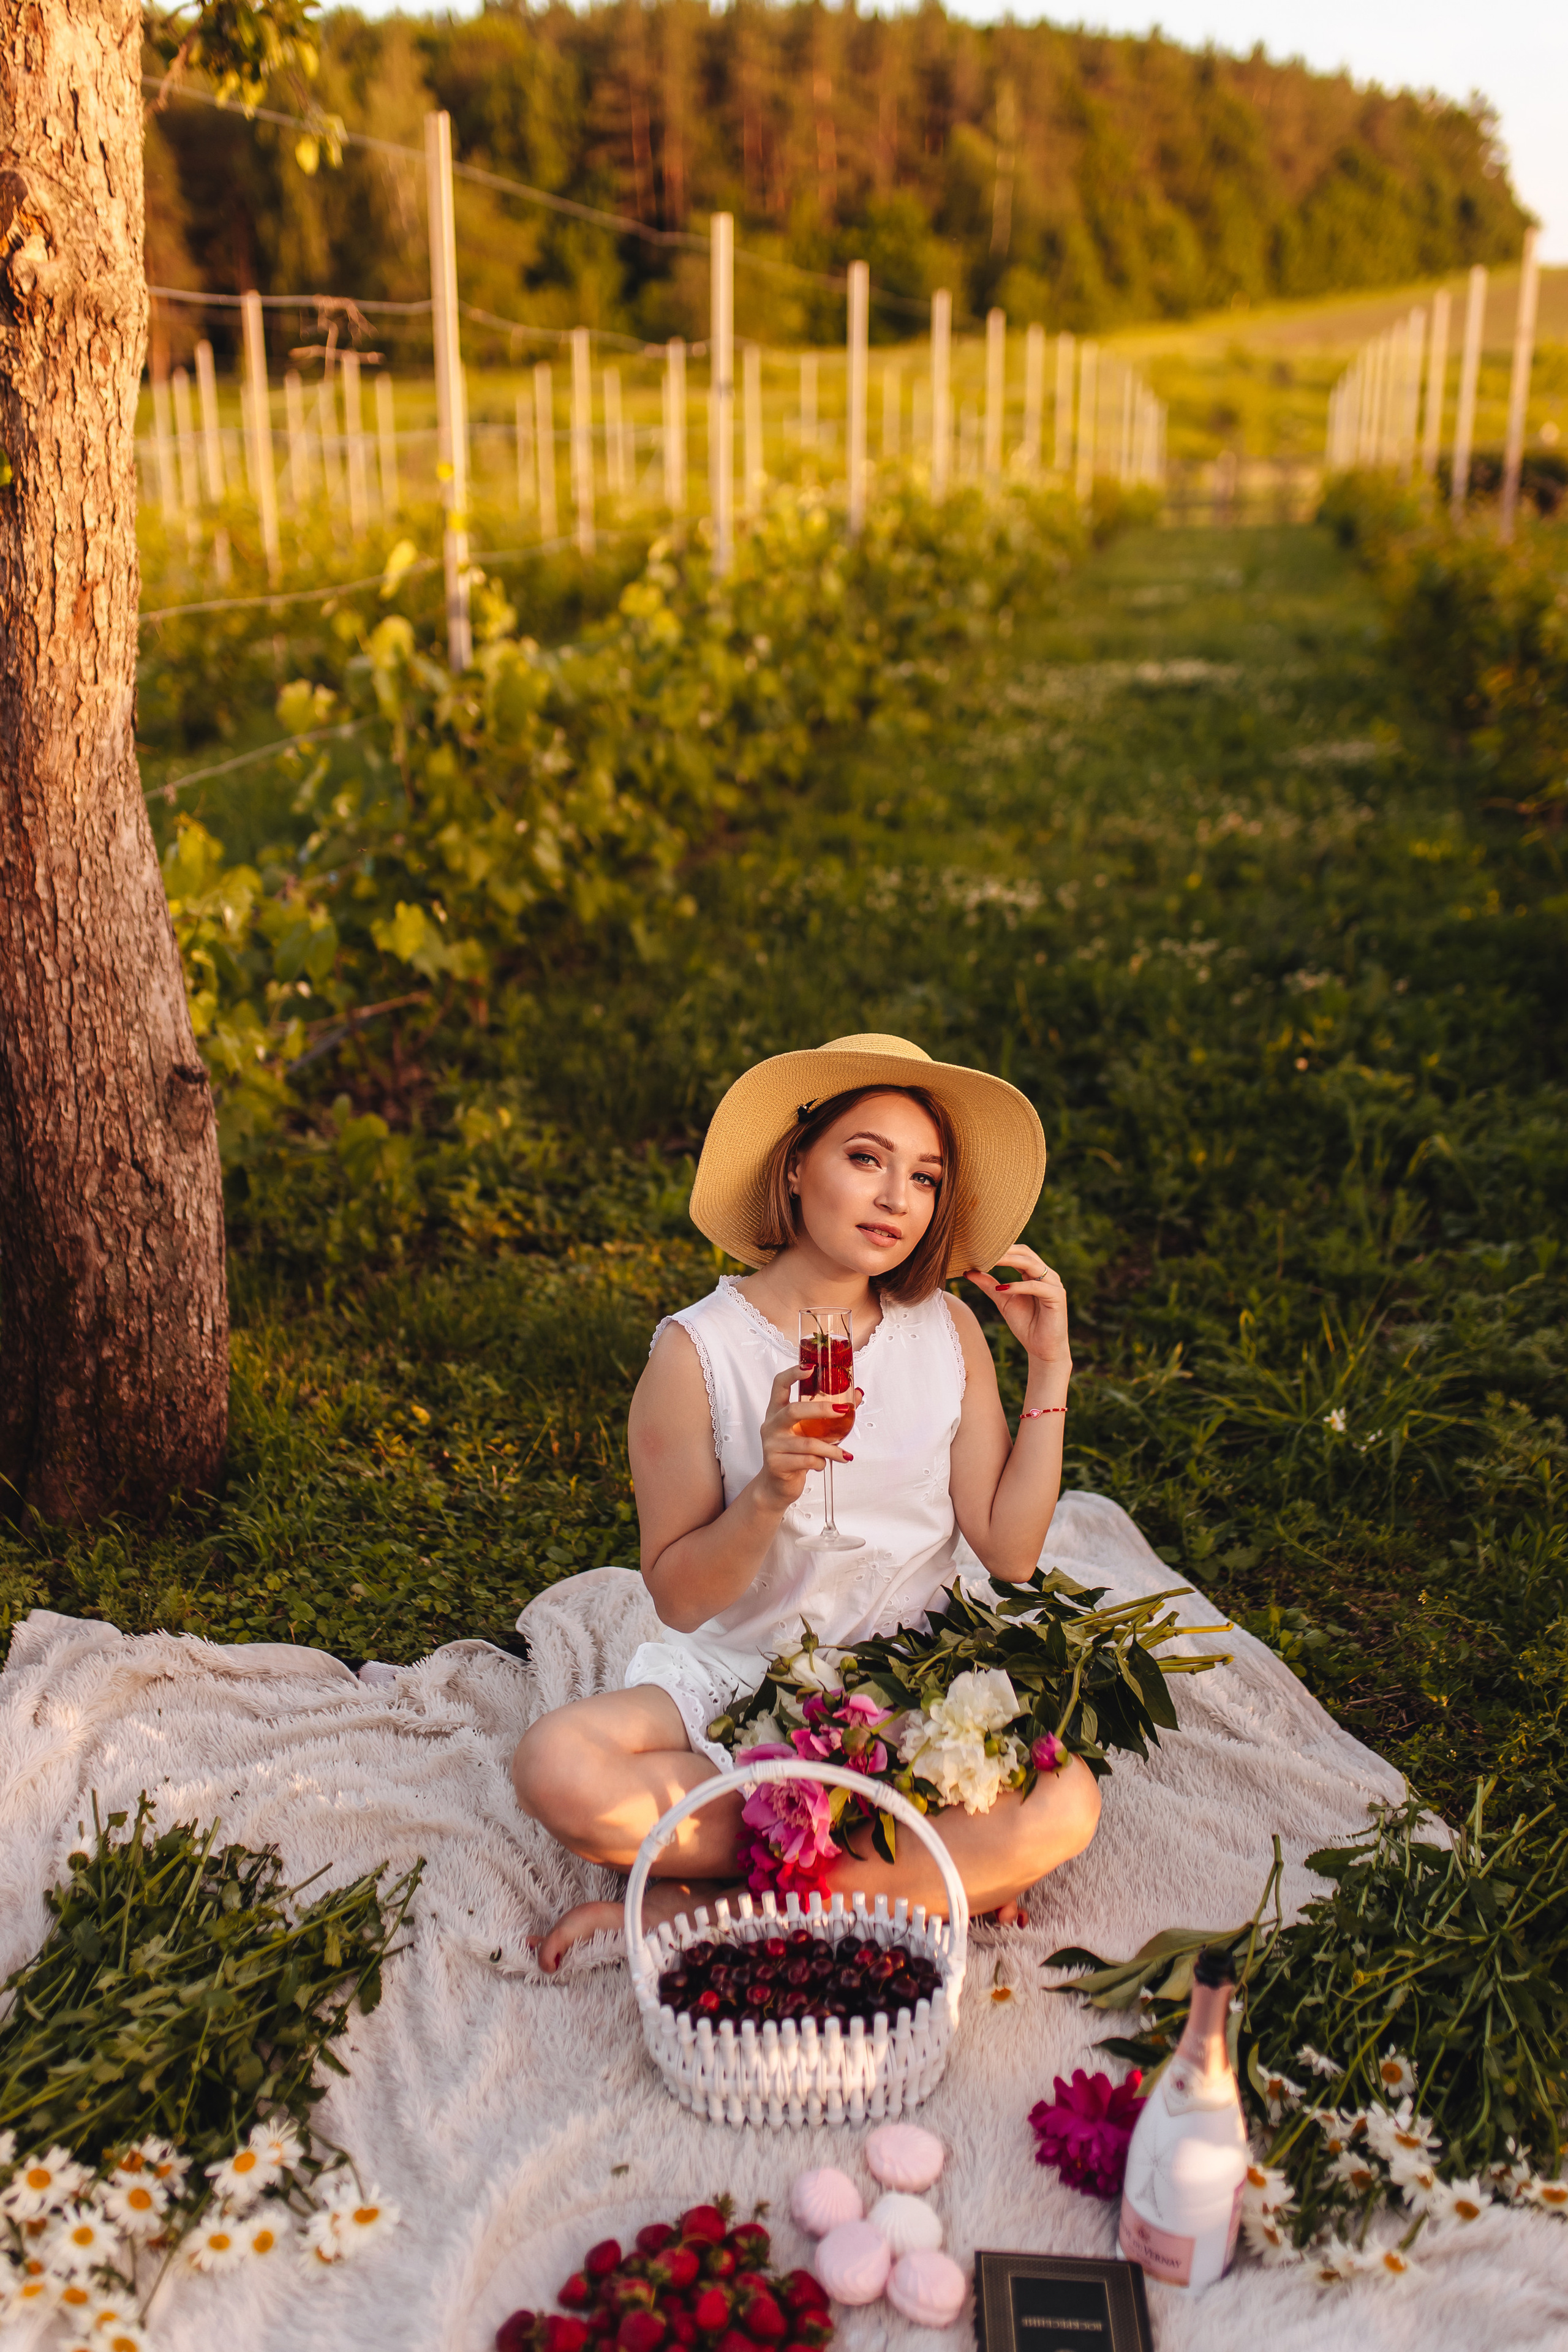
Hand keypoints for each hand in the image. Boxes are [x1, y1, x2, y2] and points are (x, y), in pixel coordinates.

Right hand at [757, 1365, 859, 1509]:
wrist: (777, 1486)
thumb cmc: (795, 1453)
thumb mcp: (809, 1431)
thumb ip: (829, 1414)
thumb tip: (857, 1393)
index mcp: (777, 1412)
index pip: (779, 1385)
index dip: (793, 1373)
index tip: (811, 1367)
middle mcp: (771, 1425)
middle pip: (793, 1410)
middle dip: (820, 1409)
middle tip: (842, 1410)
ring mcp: (771, 1445)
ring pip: (807, 1443)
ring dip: (830, 1449)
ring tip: (844, 1455)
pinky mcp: (776, 1464)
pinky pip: (807, 1461)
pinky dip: (821, 1463)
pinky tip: (822, 1465)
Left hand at [964, 1248, 1070, 1368]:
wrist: (1042, 1350)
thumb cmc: (1026, 1324)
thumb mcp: (1002, 1300)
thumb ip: (988, 1285)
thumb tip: (968, 1271)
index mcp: (1035, 1274)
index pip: (1020, 1252)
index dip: (1002, 1248)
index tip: (980, 1248)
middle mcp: (1047, 1275)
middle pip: (1026, 1253)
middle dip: (1005, 1251)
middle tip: (984, 1250)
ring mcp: (1054, 1285)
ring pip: (1032, 1265)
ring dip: (1010, 1261)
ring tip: (991, 1261)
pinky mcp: (1057, 1297)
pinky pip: (1036, 1287)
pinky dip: (1018, 1286)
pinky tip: (1002, 1289)